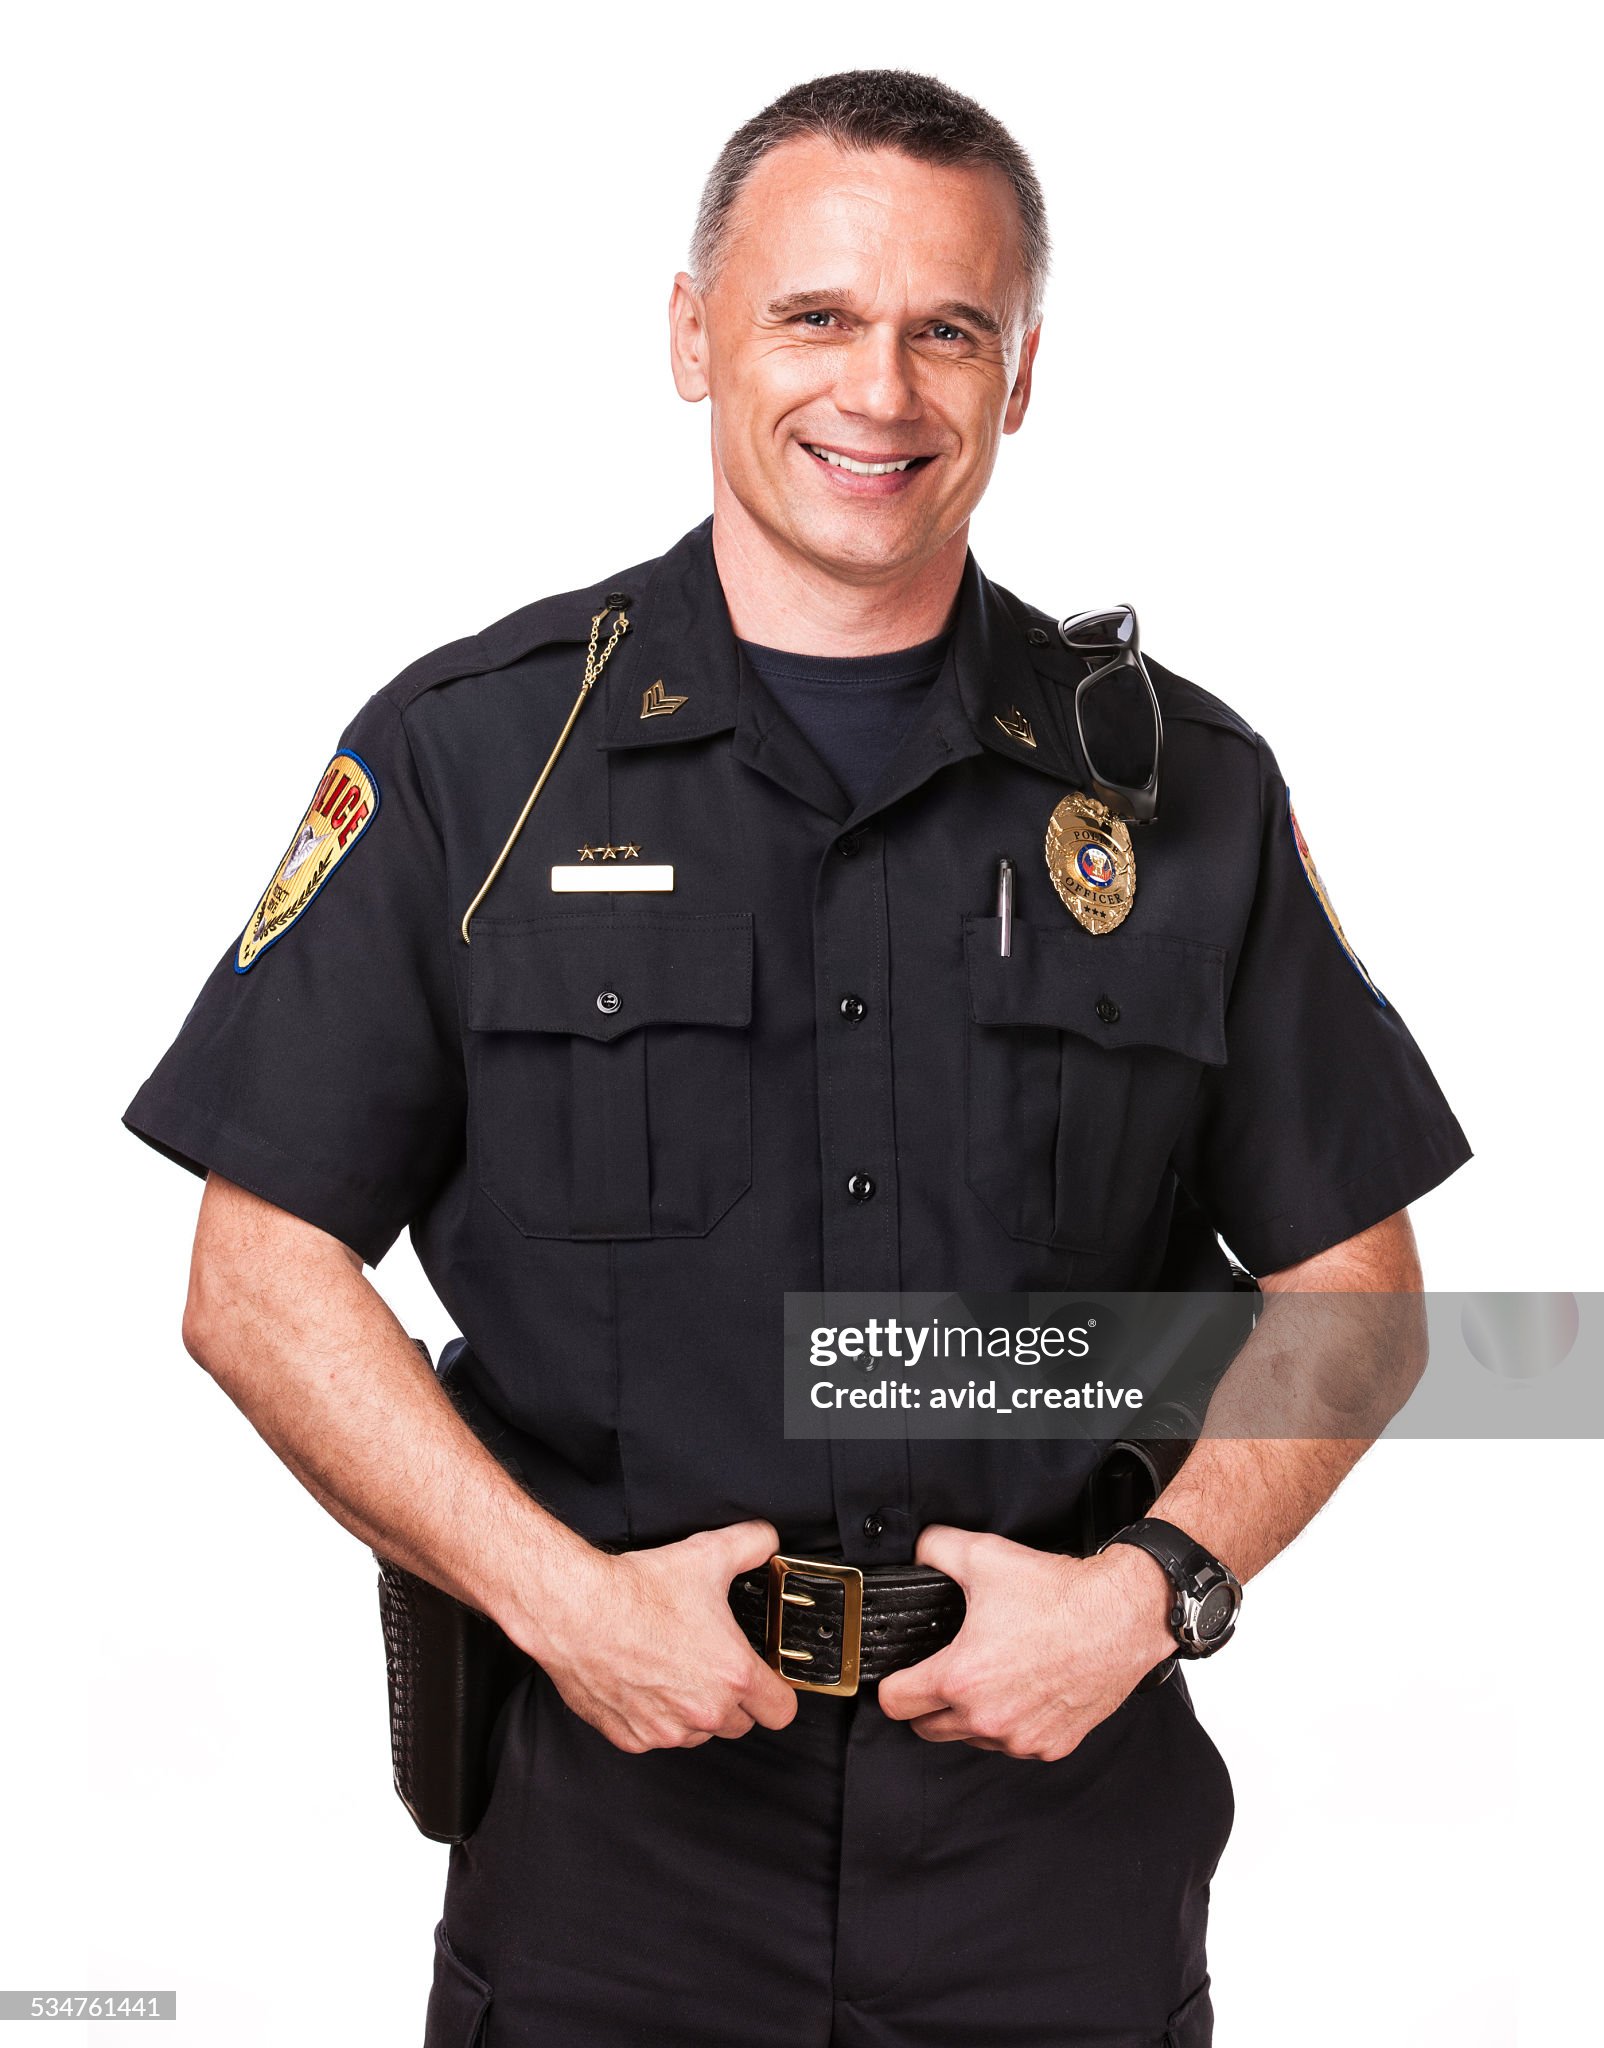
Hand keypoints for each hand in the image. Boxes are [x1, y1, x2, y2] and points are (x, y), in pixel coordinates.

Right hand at [524, 1520, 798, 1753]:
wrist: (577, 1610)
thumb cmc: (636, 1591)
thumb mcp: (707, 1554)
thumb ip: (751, 1544)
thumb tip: (766, 1541)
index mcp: (732, 1674)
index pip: (781, 1711)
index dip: (777, 1691)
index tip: (766, 1680)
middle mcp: (703, 1712)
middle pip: (741, 1724)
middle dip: (734, 1699)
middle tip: (713, 1664)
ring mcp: (665, 1730)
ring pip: (698, 1734)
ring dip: (694, 1712)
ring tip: (676, 1669)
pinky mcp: (631, 1737)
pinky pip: (657, 1737)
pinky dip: (655, 1717)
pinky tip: (645, 1682)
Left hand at [876, 1526, 1176, 1760]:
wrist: (1122, 1617)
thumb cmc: (1059, 1594)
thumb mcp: (984, 1556)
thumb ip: (934, 1550)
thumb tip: (916, 1552)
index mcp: (961, 1678)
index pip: (895, 1703)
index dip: (892, 1683)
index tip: (903, 1672)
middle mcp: (987, 1718)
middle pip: (926, 1729)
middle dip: (927, 1703)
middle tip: (944, 1671)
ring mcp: (1020, 1738)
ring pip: (970, 1739)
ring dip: (969, 1716)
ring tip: (990, 1675)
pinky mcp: (1051, 1746)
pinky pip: (1013, 1744)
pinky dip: (1010, 1724)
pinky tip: (1022, 1690)